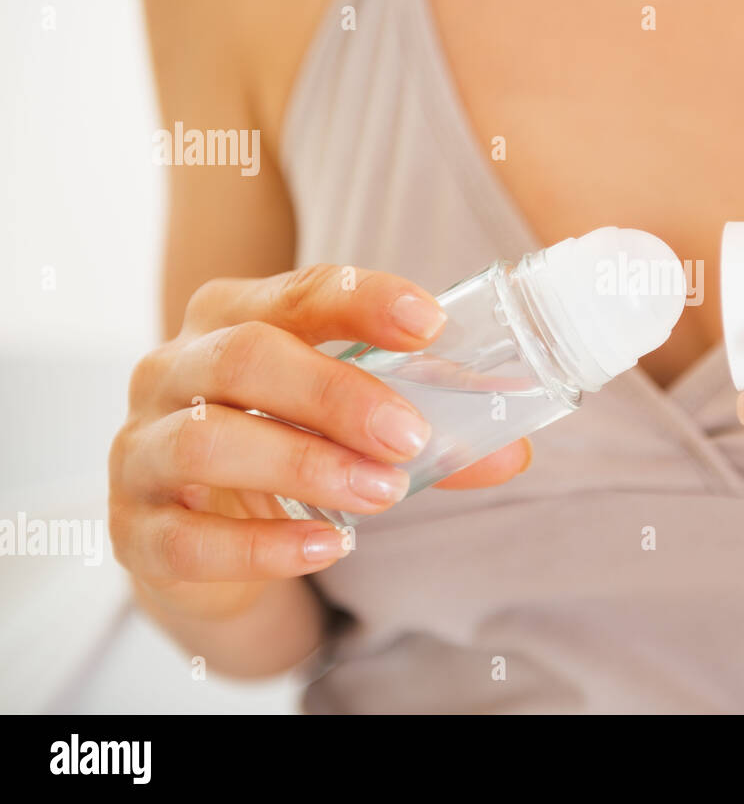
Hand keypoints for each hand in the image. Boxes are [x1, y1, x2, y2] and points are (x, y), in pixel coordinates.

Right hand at [109, 264, 529, 616]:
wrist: (195, 536)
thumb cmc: (279, 445)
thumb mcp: (342, 419)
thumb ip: (422, 423)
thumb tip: (514, 448)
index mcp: (232, 317)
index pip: (298, 291)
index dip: (363, 300)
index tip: (430, 321)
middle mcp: (174, 370)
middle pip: (246, 357)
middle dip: (337, 394)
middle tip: (411, 435)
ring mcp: (141, 450)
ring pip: (209, 441)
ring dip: (307, 465)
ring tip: (384, 492)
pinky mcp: (136, 529)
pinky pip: (190, 539)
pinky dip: (264, 545)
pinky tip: (328, 545)